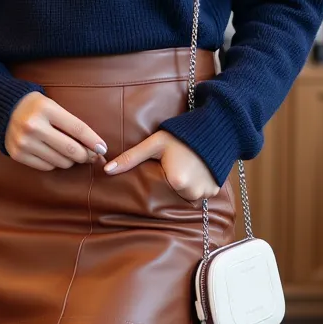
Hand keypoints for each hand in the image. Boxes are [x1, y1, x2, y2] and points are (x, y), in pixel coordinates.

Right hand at [5, 92, 107, 171]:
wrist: (3, 108)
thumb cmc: (36, 107)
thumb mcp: (53, 105)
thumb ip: (71, 124)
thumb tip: (96, 147)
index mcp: (46, 108)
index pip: (78, 128)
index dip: (94, 141)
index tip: (103, 148)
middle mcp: (34, 126)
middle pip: (71, 149)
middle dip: (86, 155)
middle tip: (91, 156)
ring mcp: (24, 142)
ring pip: (60, 161)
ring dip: (71, 160)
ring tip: (71, 154)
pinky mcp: (17, 154)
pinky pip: (46, 167)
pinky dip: (54, 163)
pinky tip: (54, 154)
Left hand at [103, 131, 220, 201]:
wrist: (214, 128)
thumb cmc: (181, 135)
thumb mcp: (154, 144)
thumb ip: (131, 158)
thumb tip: (106, 170)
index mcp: (177, 182)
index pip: (159, 190)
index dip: (160, 177)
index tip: (163, 166)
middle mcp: (193, 192)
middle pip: (173, 193)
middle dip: (172, 181)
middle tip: (175, 164)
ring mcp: (206, 192)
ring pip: (186, 195)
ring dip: (185, 184)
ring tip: (186, 166)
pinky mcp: (216, 190)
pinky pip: (201, 193)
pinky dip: (198, 184)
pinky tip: (197, 169)